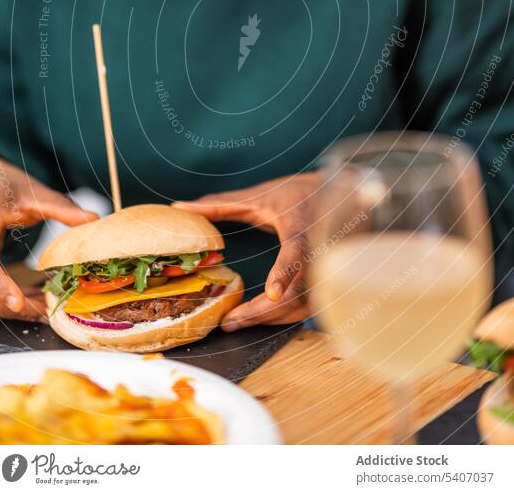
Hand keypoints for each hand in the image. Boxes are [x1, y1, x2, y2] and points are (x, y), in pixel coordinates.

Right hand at [0, 154, 96, 316]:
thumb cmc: (8, 186)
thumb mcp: (34, 193)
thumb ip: (62, 208)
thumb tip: (93, 219)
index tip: (18, 303)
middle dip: (12, 304)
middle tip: (46, 312)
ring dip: (12, 305)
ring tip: (44, 308)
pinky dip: (10, 297)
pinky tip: (34, 300)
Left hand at [173, 172, 319, 330]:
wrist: (338, 195)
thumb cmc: (296, 194)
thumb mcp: (259, 196)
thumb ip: (221, 205)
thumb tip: (180, 206)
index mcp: (300, 225)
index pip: (296, 250)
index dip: (285, 271)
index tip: (272, 293)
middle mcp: (319, 249)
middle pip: (298, 290)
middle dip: (264, 311)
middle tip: (230, 322)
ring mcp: (328, 268)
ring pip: (304, 304)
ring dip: (272, 319)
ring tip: (238, 322)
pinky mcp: (330, 281)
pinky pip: (309, 307)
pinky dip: (284, 316)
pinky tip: (261, 317)